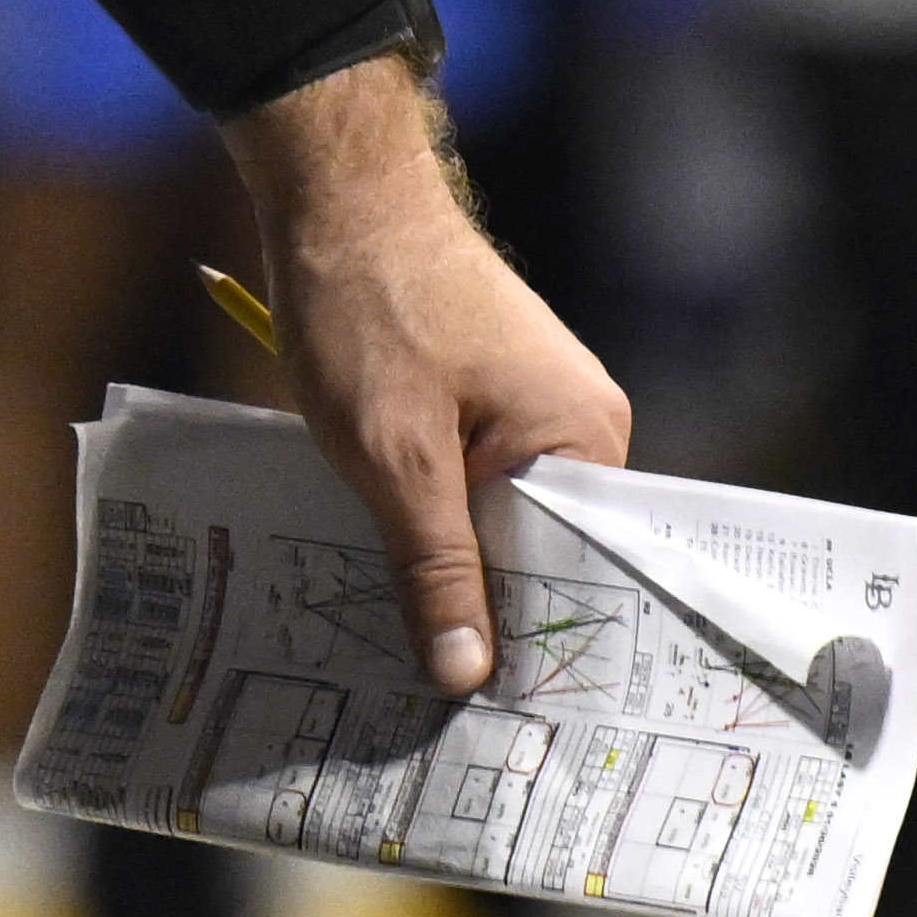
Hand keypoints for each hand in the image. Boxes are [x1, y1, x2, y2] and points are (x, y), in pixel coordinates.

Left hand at [227, 50, 631, 700]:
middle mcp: (578, 423)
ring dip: (450, 570)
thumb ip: (436, 566)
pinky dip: (433, 521)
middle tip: (439, 711)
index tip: (495, 721)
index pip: (579, 575)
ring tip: (408, 657)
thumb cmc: (369, 309)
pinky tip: (391, 569)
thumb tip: (467, 677)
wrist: (333, 194)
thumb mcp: (394, 457)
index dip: (533, 646)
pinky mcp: (486, 394)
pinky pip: (472, 483)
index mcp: (583, 437)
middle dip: (488, 616)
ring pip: (497, 522)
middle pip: (539, 554)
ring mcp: (533, 405)